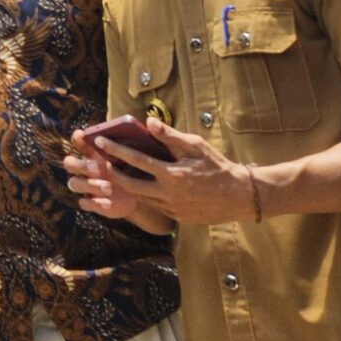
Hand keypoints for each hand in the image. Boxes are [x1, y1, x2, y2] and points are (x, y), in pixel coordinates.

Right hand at [63, 143, 159, 225]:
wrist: (140, 196)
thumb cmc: (134, 170)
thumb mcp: (133, 157)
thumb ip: (130, 145)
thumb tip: (145, 124)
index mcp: (93, 154)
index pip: (78, 142)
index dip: (77, 138)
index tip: (82, 135)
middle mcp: (85, 169)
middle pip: (69, 163)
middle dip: (80, 164)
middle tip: (96, 168)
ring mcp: (87, 186)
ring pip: (74, 183)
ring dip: (89, 185)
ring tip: (108, 188)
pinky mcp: (91, 203)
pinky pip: (84, 203)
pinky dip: (95, 203)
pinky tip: (108, 203)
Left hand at [89, 119, 259, 226]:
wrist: (239, 196)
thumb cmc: (217, 166)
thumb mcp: (195, 146)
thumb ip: (169, 135)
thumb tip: (148, 122)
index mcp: (172, 174)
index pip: (136, 161)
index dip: (116, 150)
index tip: (101, 142)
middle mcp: (169, 194)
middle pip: (130, 185)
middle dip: (113, 174)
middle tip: (104, 163)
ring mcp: (173, 209)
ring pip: (141, 198)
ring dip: (128, 186)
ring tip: (118, 174)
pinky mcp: (178, 218)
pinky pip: (155, 207)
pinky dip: (146, 196)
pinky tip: (142, 187)